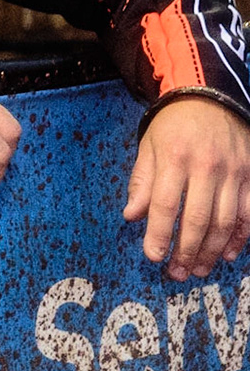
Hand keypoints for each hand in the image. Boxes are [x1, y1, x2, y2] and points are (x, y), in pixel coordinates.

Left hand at [124, 97, 249, 280]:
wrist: (210, 97)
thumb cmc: (172, 126)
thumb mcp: (149, 147)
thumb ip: (142, 182)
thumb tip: (132, 215)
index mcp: (175, 158)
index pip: (165, 204)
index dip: (159, 234)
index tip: (153, 257)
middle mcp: (207, 167)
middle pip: (198, 219)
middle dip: (187, 251)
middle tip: (176, 273)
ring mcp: (234, 172)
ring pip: (225, 222)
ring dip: (212, 251)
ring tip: (198, 270)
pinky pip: (248, 213)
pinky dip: (240, 237)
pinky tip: (229, 254)